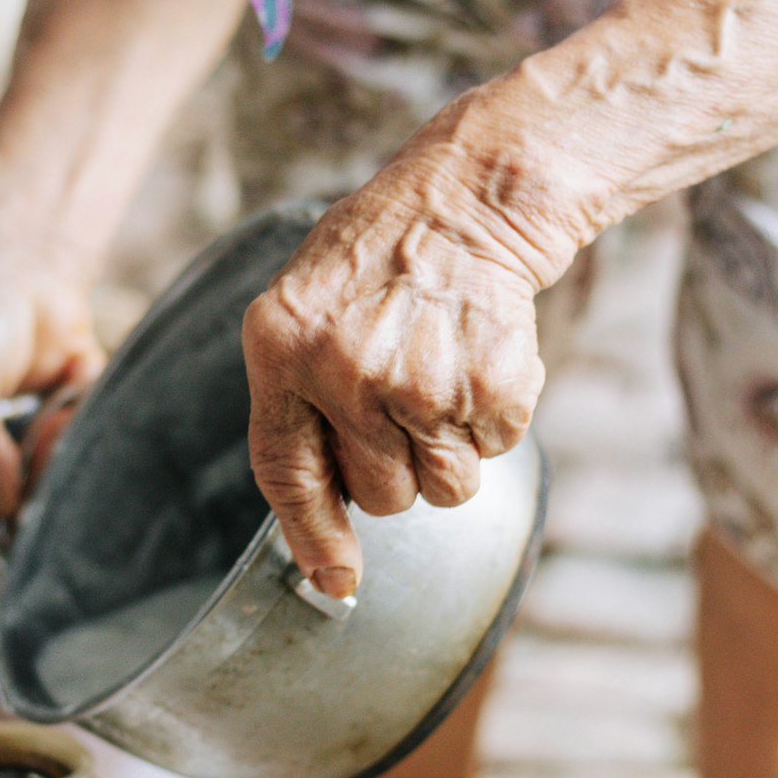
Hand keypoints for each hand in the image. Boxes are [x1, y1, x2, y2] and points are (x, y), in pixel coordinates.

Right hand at [0, 235, 103, 541]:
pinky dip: (76, 424)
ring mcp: (6, 438)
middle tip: (37, 441)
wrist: (28, 258)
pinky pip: (71, 450)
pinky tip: (71, 385)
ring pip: (39, 483)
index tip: (7, 509)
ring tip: (53, 406)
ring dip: (53, 449)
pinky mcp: (50, 424)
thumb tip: (1, 508)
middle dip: (22, 478)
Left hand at [242, 127, 568, 597]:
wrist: (471, 195)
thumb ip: (299, 398)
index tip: (335, 582)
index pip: (284, 473)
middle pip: (380, 496)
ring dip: (452, 450)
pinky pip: (497, 450)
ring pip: (444, 487)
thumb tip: (321, 511)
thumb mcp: (305, 307)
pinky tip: (478, 356)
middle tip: (409, 399)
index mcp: (280, 348)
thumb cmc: (384, 255)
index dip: (311, 537)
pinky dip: (497, 417)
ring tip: (444, 374)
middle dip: (399, 468)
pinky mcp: (486, 384)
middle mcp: (342, 371)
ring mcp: (416, 380)